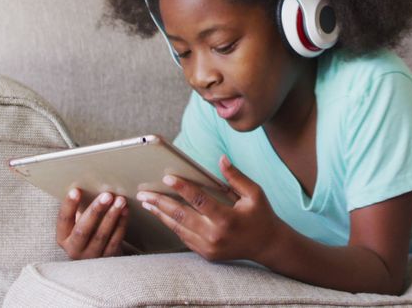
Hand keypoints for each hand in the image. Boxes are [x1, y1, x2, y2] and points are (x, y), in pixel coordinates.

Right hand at [56, 188, 128, 259]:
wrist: (100, 259)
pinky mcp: (108, 258)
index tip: (76, 190)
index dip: (69, 205)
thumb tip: (89, 183)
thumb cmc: (88, 231)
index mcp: (63, 238)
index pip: (63, 220)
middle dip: (96, 211)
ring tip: (120, 200)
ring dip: (112, 215)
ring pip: (101, 235)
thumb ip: (80, 209)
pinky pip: (115, 240)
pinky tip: (126, 211)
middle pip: (83, 230)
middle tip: (107, 195)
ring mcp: (91, 256)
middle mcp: (74, 249)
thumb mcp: (78, 223)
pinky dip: (121, 224)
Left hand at [137, 156, 281, 263]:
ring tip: (146, 203)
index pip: (199, 200)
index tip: (167, 178)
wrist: (267, 246)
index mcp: (227, 219)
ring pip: (178, 228)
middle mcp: (215, 235)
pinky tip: (162, 215)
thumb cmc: (261, 215)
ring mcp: (209, 247)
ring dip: (161, 214)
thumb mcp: (254, 193)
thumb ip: (236, 177)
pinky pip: (184, 237)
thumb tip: (221, 159)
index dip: (183, 188)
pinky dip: (172, 225)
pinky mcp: (206, 254)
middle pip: (181, 216)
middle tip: (144, 193)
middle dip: (160, 203)